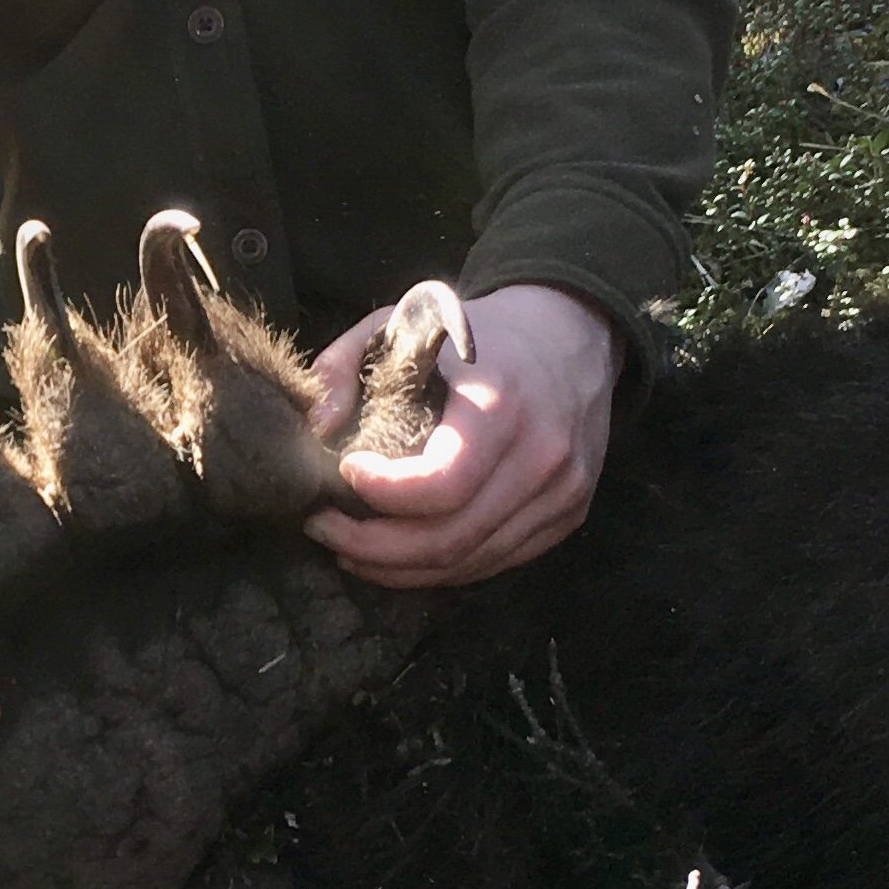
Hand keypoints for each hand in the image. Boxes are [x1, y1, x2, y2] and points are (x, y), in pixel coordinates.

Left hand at [305, 283, 621, 588]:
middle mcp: (543, 456)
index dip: (385, 496)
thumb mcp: (408, 319)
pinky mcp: (567, 515)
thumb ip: (347, 363)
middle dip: (373, 547)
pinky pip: (495, 563)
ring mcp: (562, 493)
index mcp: (504, 404)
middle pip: (450, 540)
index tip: (345, 475)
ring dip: (400, 568)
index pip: (444, 485)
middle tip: (324, 530)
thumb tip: (314, 430)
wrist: (574, 331)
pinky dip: (441, 568)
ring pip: (469, 562)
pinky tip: (402, 553)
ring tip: (352, 549)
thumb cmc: (483, 331)